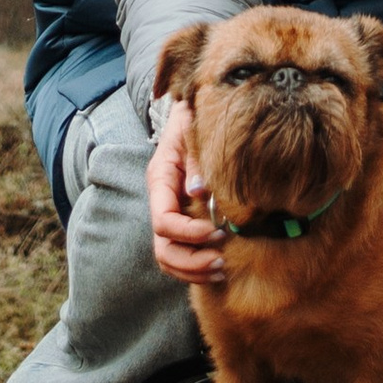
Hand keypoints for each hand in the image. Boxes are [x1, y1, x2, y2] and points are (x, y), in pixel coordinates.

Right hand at [146, 101, 226, 286]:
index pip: (163, 221)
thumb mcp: (193, 129)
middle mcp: (162, 202)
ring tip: (222, 269)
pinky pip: (182, 253)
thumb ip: (196, 159)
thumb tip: (197, 191)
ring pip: (169, 257)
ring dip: (193, 270)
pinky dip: (196, 267)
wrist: (194, 112)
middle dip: (191, 261)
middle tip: (221, 262)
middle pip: (163, 247)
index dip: (188, 233)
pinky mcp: (184, 220)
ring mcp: (171, 213)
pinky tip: (219, 267)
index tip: (217, 232)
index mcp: (160, 180)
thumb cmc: (194, 118)